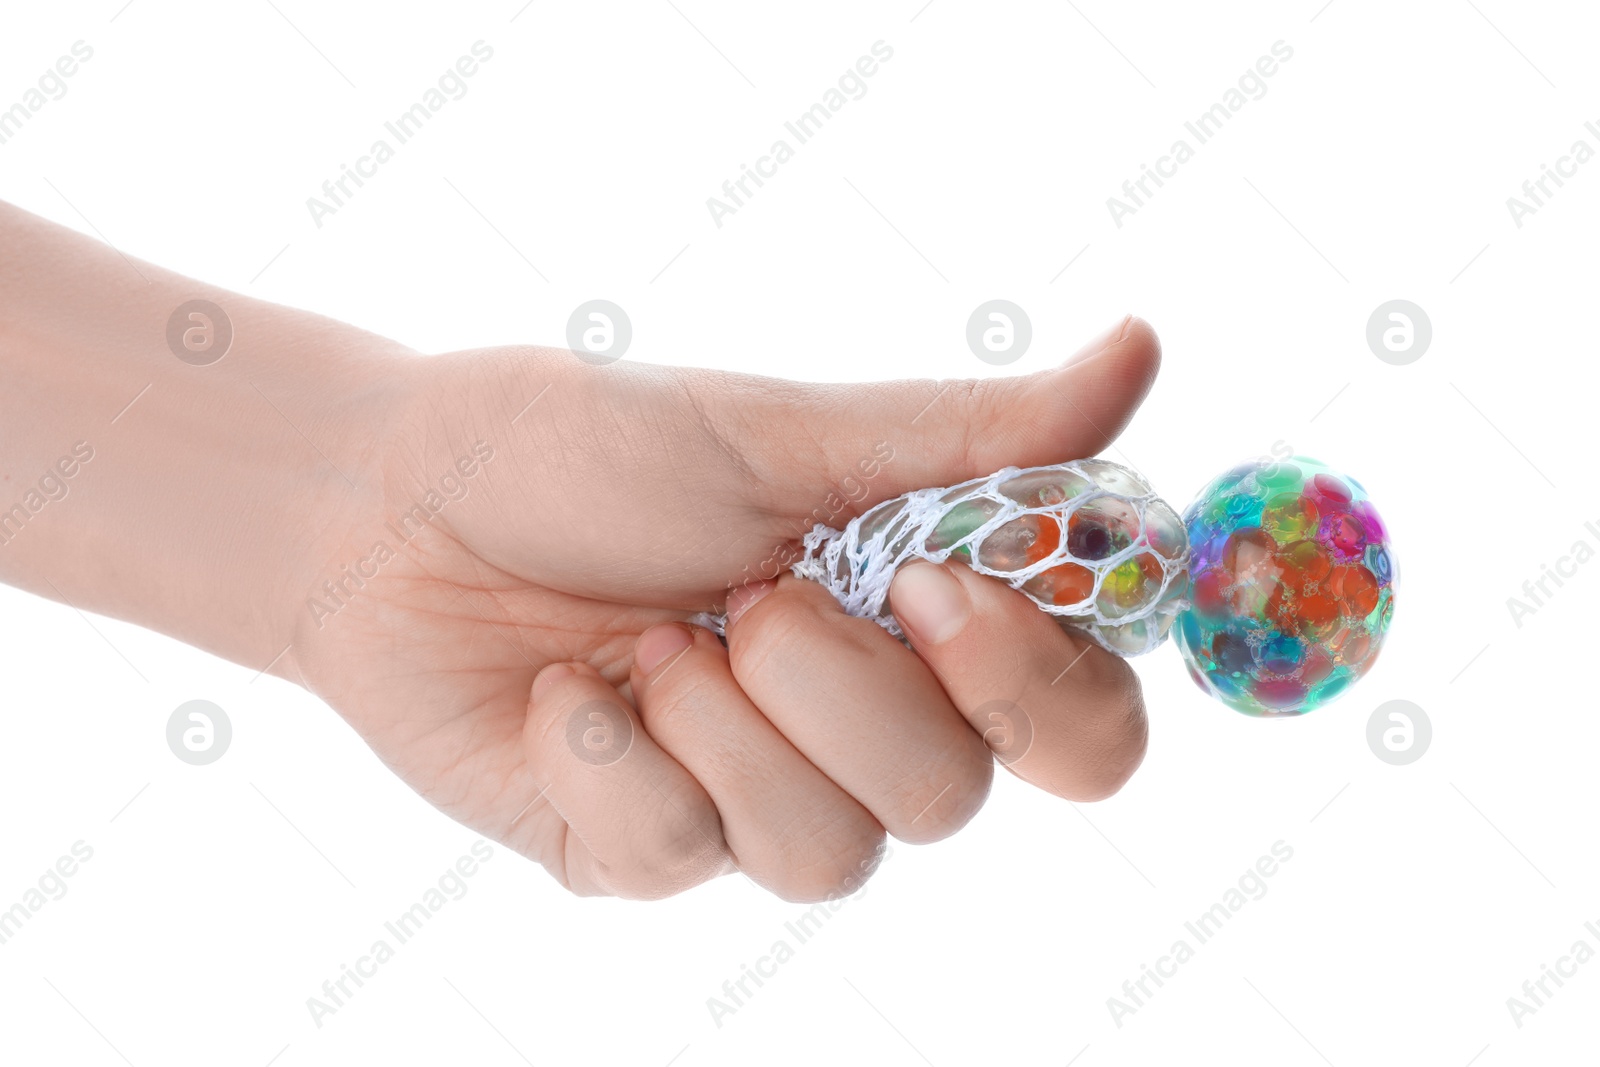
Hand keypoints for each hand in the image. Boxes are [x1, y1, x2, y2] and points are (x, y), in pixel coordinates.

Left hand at [290, 317, 1161, 900]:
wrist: (394, 506)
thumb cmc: (590, 447)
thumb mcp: (779, 431)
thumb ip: (964, 432)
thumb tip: (1142, 354)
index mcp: (916, 627)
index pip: (1080, 726)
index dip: (1036, 684)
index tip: (929, 582)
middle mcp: (853, 731)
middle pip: (954, 799)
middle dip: (844, 692)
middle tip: (753, 593)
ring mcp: (748, 802)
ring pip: (829, 854)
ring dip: (727, 727)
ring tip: (646, 635)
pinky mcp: (640, 852)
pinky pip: (675, 857)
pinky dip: (611, 752)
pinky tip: (562, 692)